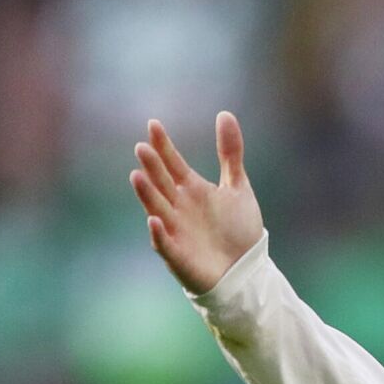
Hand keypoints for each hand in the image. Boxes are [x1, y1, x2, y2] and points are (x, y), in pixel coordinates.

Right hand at [129, 111, 263, 294]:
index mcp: (191, 189)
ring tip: (137, 176)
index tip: (154, 125)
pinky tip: (154, 220)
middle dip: (153, 167)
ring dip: (147, 194)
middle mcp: (178, 207)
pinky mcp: (178, 255)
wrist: (246, 270)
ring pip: (157, 208)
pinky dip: (158, 233)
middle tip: (142, 148)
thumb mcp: (238, 187)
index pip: (173, 163)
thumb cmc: (239, 230)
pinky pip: (165, 243)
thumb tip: (225, 113)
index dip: (163, 146)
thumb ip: (230, 153)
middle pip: (162, 183)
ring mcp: (176, 230)